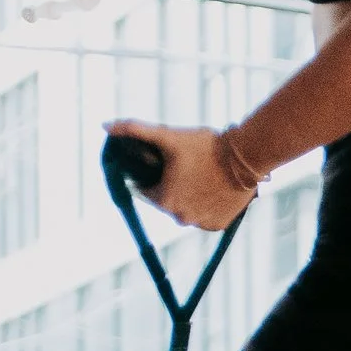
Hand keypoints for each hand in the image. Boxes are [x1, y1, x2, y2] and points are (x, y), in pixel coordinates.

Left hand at [108, 121, 251, 233]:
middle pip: (168, 200)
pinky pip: (205, 216)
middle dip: (173, 185)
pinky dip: (207, 206)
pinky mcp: (219, 225)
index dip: (154, 175)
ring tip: (202, 177)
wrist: (246, 158)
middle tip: (188, 167)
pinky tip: (212, 190)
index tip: (170, 164)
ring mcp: (201, 223)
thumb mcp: (168, 136)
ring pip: (187, 209)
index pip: (147, 190)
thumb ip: (135, 130)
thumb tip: (105, 125)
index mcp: (164, 200)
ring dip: (190, 196)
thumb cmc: (206, 146)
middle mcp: (181, 217)